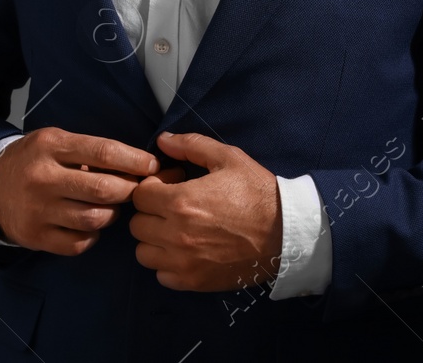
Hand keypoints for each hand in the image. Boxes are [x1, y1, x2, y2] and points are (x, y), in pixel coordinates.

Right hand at [0, 126, 181, 254]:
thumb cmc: (35, 160)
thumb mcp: (57, 142)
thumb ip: (91, 151)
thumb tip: (138, 164)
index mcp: (51, 146)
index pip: (103, 152)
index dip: (135, 160)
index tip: (153, 165)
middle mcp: (43, 178)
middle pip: (103, 189)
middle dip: (129, 190)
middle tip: (136, 190)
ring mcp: (38, 210)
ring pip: (94, 218)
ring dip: (112, 214)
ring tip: (109, 206)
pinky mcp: (35, 236)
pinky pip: (79, 243)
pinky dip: (92, 235)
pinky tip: (89, 224)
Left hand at [128, 131, 283, 291]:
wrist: (285, 232)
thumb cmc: (257, 192)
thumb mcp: (228, 158)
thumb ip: (191, 145)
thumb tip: (162, 140)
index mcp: (181, 201)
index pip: (139, 195)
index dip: (153, 186)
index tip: (172, 184)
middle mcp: (175, 234)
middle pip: (137, 224)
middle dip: (152, 211)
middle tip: (174, 206)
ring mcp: (183, 262)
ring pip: (144, 252)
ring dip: (155, 239)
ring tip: (177, 230)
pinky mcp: (193, 281)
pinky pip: (161, 275)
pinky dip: (167, 264)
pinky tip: (186, 251)